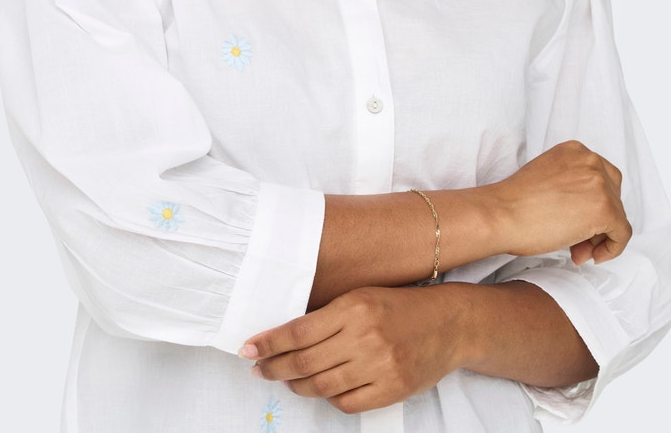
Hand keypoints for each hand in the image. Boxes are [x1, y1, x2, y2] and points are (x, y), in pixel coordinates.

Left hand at [241, 285, 463, 413]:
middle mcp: (364, 336)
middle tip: (258, 369)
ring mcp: (379, 366)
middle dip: (273, 368)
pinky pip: (346, 402)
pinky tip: (323, 389)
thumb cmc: (401, 306)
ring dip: (295, 385)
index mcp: (354, 307)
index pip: (298, 331)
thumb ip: (330, 315)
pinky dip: (329, 397)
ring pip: (321, 386)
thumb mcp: (363, 297)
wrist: (450, 324)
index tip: (248, 349)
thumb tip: (288, 335)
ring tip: (285, 380)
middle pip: (303, 362)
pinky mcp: (391, 390)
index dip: (268, 343)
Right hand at [488, 140, 631, 263]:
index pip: (601, 177)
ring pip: (618, 215)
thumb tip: (589, 213)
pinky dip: (612, 248)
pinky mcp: (604, 209)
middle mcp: (590, 161)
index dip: (593, 203)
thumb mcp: (548, 179)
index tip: (579, 221)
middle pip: (613, 195)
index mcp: (574, 150)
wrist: (500, 214)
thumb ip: (572, 186)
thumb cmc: (514, 203)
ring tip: (578, 251)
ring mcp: (599, 184)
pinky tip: (591, 256)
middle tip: (578, 240)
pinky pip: (622, 233)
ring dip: (600, 236)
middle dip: (599, 220)